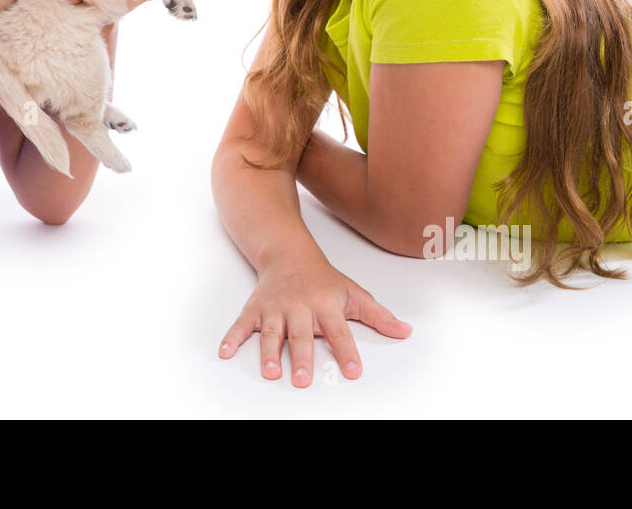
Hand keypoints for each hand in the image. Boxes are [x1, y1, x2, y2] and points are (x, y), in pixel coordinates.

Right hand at [218, 253, 411, 387]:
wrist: (289, 253)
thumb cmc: (323, 279)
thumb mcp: (354, 294)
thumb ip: (378, 317)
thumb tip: (405, 331)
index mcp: (325, 304)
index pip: (339, 330)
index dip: (346, 351)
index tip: (353, 371)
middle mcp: (299, 306)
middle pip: (302, 335)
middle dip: (302, 357)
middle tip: (303, 379)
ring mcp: (275, 307)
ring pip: (272, 331)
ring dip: (270, 352)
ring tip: (271, 372)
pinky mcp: (256, 308)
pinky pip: (242, 323)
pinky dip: (233, 337)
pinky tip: (226, 351)